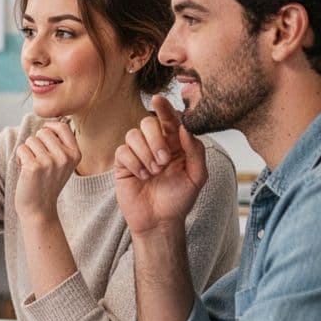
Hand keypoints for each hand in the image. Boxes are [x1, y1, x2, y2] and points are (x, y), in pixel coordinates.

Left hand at [14, 120, 79, 221]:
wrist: (39, 209)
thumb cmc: (47, 183)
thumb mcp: (62, 163)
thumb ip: (59, 144)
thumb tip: (48, 122)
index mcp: (75, 154)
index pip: (62, 127)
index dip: (49, 128)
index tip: (44, 136)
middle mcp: (65, 157)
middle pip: (43, 132)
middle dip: (36, 143)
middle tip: (38, 160)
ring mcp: (50, 162)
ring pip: (30, 141)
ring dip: (27, 152)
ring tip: (33, 167)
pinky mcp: (34, 167)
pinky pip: (21, 149)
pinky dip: (19, 159)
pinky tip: (25, 172)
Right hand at [114, 95, 206, 235]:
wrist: (160, 221)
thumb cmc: (180, 200)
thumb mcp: (197, 176)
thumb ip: (195, 151)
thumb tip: (184, 129)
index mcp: (175, 144)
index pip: (169, 120)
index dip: (164, 108)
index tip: (159, 99)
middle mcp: (155, 145)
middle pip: (148, 123)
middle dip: (155, 139)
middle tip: (163, 161)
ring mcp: (137, 154)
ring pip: (133, 135)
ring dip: (145, 153)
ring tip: (153, 173)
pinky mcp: (123, 164)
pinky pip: (122, 151)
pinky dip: (133, 163)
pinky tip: (141, 176)